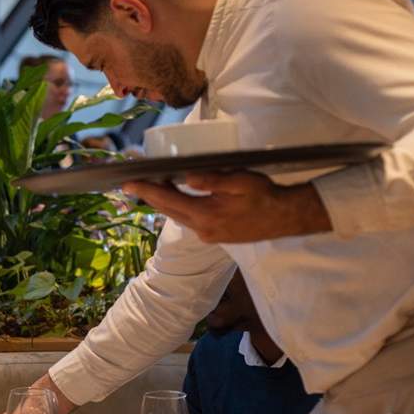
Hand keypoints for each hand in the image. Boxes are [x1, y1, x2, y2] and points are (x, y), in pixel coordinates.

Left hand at [122, 170, 332, 242]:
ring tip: (150, 187)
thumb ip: (211, 180)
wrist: (286, 218)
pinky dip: (178, 208)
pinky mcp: (214, 236)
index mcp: (206, 215)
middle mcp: (202, 229)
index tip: (127, 183)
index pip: (168, 201)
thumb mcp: (240, 181)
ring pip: (178, 216)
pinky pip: (189, 220)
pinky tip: (176, 197)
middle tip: (132, 183)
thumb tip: (185, 177)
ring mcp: (207, 235)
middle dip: (149, 196)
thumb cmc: (265, 196)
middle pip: (168, 210)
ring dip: (164, 202)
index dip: (146, 191)